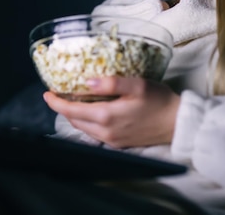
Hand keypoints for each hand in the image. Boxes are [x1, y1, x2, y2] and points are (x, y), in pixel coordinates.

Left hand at [43, 77, 179, 148]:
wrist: (178, 123)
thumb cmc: (160, 101)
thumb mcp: (137, 85)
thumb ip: (110, 82)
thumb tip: (87, 81)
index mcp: (107, 117)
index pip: (71, 111)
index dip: (56, 102)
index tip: (46, 93)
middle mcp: (106, 132)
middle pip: (74, 121)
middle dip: (63, 108)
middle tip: (58, 93)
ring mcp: (112, 140)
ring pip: (84, 127)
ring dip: (75, 115)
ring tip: (72, 99)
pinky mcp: (119, 143)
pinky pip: (95, 133)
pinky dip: (87, 121)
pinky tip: (91, 111)